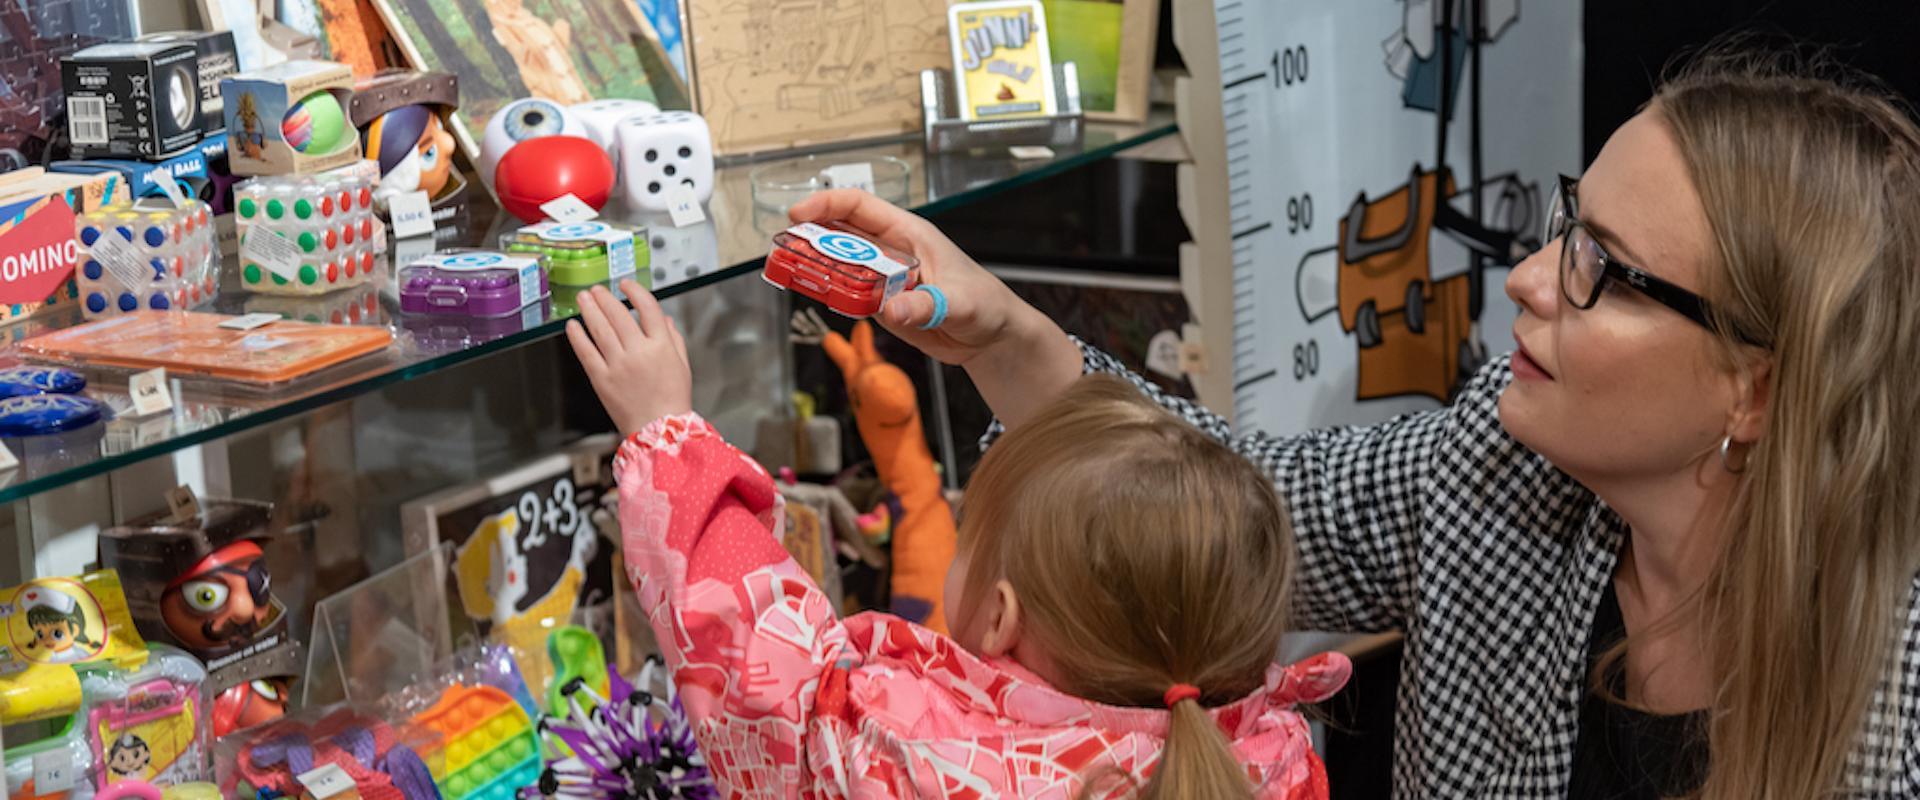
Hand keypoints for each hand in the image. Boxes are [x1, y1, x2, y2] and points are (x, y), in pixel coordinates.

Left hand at [565, 280, 691, 437]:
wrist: (659, 431)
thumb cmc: (672, 401)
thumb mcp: (683, 366)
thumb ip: (674, 339)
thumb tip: (664, 319)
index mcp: (661, 347)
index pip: (648, 308)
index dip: (635, 292)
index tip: (626, 285)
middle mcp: (639, 352)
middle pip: (619, 315)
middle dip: (606, 298)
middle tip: (597, 289)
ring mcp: (618, 365)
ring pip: (600, 329)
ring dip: (590, 310)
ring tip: (583, 298)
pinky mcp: (602, 379)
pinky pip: (586, 352)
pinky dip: (578, 336)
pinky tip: (572, 325)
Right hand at [788, 189, 1034, 367]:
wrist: (991, 338)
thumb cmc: (985, 304)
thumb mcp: (960, 302)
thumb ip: (926, 305)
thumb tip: (893, 309)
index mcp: (909, 235)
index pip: (860, 208)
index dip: (827, 205)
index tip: (798, 215)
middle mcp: (891, 252)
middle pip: (840, 235)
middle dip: (809, 238)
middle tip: (783, 250)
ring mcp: (883, 279)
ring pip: (839, 266)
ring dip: (815, 267)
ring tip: (788, 272)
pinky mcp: (881, 305)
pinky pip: (848, 297)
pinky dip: (829, 295)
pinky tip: (815, 295)